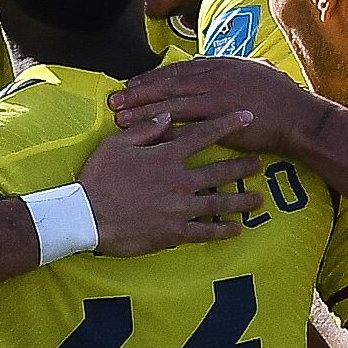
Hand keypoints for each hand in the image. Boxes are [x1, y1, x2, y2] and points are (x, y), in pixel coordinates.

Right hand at [78, 105, 262, 253]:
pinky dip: (222, 230)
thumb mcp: (116, 144)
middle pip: (219, 171)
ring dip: (240, 200)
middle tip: (260, 164)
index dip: (227, 124)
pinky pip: (205, 231)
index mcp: (166, 156)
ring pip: (218, 202)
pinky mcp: (175, 232)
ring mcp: (179, 207)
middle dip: (242, 167)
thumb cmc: (98, 178)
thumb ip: (145, 129)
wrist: (88, 216)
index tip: (247, 117)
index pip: (203, 135)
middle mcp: (179, 180)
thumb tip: (168, 115)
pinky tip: (237, 229)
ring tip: (258, 199)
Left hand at [110, 57, 334, 159]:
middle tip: (115, 100)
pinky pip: (183, 121)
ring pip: (170, 102)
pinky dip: (161, 126)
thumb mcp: (254, 71)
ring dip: (142, 109)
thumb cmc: (281, 97)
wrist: (298, 116)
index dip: (152, 78)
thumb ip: (229, 69)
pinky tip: (145, 133)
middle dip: (138, 92)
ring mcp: (215, 96)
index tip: (132, 84)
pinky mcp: (218, 117)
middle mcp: (213, 77)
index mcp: (220, 66)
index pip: (178, 71)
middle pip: (166, 84)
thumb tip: (212, 67)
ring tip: (120, 117)